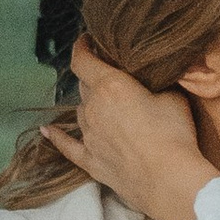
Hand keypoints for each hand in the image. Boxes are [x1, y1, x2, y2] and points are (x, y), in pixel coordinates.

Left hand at [55, 37, 218, 219]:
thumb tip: (157, 78)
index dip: (82, 46)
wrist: (168, 180)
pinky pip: (68, 145)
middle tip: (108, 72)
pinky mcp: (91, 161)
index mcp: (110, 86)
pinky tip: (46, 132)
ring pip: (81, 112)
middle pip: (85, 85)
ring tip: (103, 101)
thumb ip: (157, 83)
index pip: (83, 59)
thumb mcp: (173, 97)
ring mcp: (89, 136)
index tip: (86, 39)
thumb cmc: (173, 135)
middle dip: (94, 76)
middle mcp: (92, 108)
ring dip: (90, 104)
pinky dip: (57, 137)